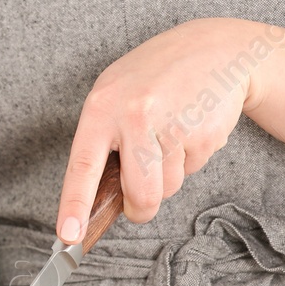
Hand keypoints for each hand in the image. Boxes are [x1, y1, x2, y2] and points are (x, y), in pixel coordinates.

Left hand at [56, 17, 284, 235]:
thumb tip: (98, 198)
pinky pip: (192, 171)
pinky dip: (190, 160)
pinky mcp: (204, 134)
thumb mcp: (115, 94)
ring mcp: (172, 125)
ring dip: (168, 176)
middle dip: (140, 209)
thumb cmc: (155, 77)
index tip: (69, 236)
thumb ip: (103, 139)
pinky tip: (189, 128)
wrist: (215, 49)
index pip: (83, 165)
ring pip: (167, 188)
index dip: (75, 205)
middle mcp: (134, 116)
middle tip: (139, 201)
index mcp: (102, 107)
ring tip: (169, 135)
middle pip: (139, 194)